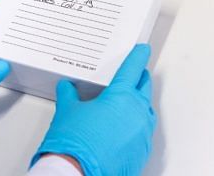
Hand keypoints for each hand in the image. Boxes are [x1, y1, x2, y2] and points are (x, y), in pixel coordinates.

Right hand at [33, 44, 155, 175]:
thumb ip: (69, 95)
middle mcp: (137, 112)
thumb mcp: (67, 111)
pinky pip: (143, 131)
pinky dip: (135, 124)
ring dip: (138, 102)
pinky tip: (121, 127)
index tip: (142, 50)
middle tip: (132, 74)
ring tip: (124, 102)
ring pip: (146, 110)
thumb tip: (67, 88)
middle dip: (139, 79)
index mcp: (121, 96)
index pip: (133, 69)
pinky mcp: (142, 151)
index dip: (138, 56)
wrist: (78, 174)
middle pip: (144, 88)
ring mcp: (142, 133)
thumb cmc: (74, 144)